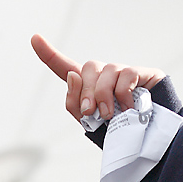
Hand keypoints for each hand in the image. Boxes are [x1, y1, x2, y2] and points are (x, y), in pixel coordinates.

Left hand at [31, 34, 164, 121]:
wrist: (149, 143)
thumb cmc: (118, 134)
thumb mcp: (90, 125)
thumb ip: (75, 103)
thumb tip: (73, 75)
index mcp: (88, 89)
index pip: (66, 68)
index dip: (49, 54)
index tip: (34, 38)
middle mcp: (104, 77)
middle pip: (86, 69)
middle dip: (85, 92)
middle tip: (92, 112)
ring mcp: (123, 73)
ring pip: (105, 72)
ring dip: (103, 95)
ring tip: (110, 115)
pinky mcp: (142, 73)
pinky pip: (125, 75)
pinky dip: (123, 94)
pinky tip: (128, 109)